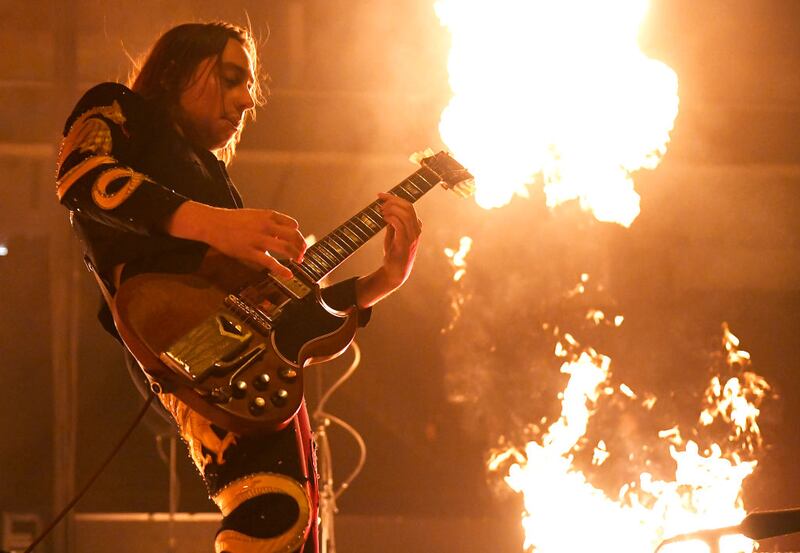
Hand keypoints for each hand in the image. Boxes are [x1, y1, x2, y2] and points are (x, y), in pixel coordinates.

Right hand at [166, 201, 305, 278]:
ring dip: (296, 256)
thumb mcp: (253, 215)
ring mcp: (259, 239)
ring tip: (298, 261)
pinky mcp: (251, 252)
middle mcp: (266, 226)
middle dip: (301, 246)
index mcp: (268, 216)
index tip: (300, 242)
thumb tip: (282, 234)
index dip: (298, 234)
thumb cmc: (232, 220)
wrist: (213, 224)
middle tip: (302, 253)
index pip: (292, 224)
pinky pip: (270, 262)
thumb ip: (269, 222)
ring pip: (286, 248)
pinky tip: (289, 275)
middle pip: (293, 236)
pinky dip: (282, 270)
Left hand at [354, 193, 421, 307]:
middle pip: (408, 207)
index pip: (408, 206)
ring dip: (391, 208)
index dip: (394, 198)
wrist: (395, 272)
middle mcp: (416, 230)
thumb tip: (386, 209)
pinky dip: (391, 218)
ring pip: (405, 214)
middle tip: (380, 202)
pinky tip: (384, 218)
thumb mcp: (394, 235)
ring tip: (381, 211)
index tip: (381, 195)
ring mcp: (412, 237)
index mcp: (415, 226)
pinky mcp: (405, 243)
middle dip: (392, 200)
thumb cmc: (394, 253)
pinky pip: (400, 225)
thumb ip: (393, 223)